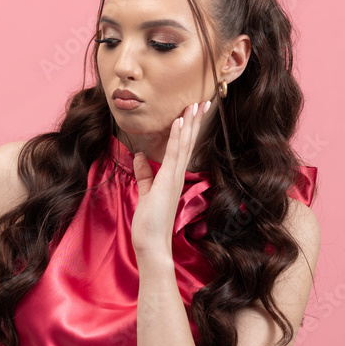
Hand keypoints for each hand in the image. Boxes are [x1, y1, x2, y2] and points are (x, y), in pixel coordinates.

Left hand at [131, 101, 209, 259]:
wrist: (152, 244)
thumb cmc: (149, 223)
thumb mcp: (146, 192)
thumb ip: (145, 174)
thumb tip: (141, 156)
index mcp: (172, 177)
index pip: (182, 148)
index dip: (188, 129)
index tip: (193, 112)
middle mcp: (177, 176)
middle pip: (188, 143)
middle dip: (195, 122)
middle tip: (203, 101)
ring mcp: (174, 178)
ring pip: (184, 145)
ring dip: (189, 124)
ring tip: (195, 105)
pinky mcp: (168, 182)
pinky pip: (174, 156)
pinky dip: (177, 138)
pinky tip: (180, 123)